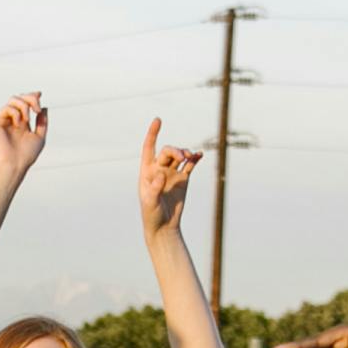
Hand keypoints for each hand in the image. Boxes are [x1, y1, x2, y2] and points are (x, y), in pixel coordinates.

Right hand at [0, 92, 48, 189]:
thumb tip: (45, 107)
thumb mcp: (40, 136)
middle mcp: (12, 119)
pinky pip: (7, 108)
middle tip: (37, 109)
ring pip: (13, 99)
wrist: (15, 164)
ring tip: (27, 119)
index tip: (40, 94)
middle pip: (20, 97)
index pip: (25, 103)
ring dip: (24, 105)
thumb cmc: (26, 155)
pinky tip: (19, 124)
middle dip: (31, 99)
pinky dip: (16, 113)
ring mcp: (3, 120)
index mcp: (21, 122)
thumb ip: (42, 122)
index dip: (32, 96)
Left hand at [133, 117, 201, 239]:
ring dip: (186, 153)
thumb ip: (154, 188)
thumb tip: (161, 175)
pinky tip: (200, 155)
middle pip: (168, 152)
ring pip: (180, 157)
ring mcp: (172, 173)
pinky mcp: (183, 180)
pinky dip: (195, 159)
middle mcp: (159, 169)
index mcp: (147, 171)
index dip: (153, 133)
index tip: (158, 120)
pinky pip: (190, 165)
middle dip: (176, 151)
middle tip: (183, 157)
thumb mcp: (150, 203)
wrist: (163, 227)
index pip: (149, 147)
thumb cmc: (151, 215)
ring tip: (191, 156)